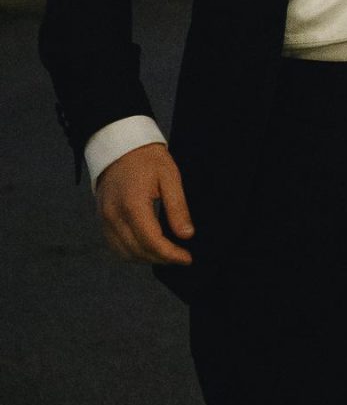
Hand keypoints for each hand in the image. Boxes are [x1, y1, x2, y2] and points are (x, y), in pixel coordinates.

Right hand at [96, 143, 193, 265]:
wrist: (120, 146)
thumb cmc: (147, 158)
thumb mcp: (170, 176)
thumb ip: (177, 207)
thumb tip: (186, 235)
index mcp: (132, 205)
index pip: (152, 241)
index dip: (171, 254)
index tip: (187, 258)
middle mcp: (114, 216)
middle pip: (138, 251)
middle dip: (162, 258)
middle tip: (181, 257)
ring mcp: (105, 220)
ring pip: (125, 253)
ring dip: (147, 258)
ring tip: (167, 254)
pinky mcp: (102, 220)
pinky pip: (115, 246)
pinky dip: (132, 253)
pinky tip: (148, 249)